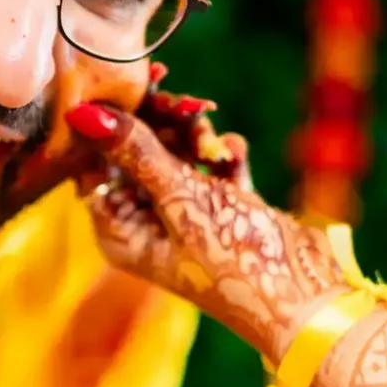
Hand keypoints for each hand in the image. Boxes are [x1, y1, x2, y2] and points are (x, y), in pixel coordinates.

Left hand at [67, 88, 347, 367]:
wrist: (306, 297)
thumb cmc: (233, 258)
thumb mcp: (180, 199)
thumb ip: (135, 152)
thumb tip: (81, 113)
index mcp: (120, 233)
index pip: (95, 168)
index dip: (107, 128)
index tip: (128, 89)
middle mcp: (146, 225)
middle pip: (136, 157)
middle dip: (158, 126)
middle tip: (182, 101)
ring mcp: (186, 218)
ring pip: (175, 157)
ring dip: (192, 138)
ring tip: (210, 131)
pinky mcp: (223, 211)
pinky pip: (211, 169)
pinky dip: (221, 156)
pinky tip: (233, 154)